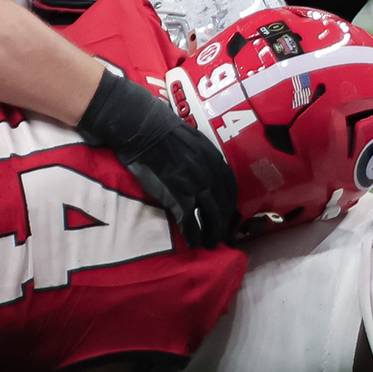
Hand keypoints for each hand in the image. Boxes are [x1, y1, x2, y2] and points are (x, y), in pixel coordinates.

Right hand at [76, 69, 237, 247]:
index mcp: (213, 156)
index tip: (227, 212)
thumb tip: (204, 168)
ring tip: (209, 243)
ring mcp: (195, 184)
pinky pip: (191, 221)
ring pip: (212, 215)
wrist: (142, 128)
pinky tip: (193, 242)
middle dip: (224, 222)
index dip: (229, 202)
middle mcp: (210, 171)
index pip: (229, 185)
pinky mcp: (178, 195)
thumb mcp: (192, 139)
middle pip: (224, 204)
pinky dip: (194, 234)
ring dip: (212, 232)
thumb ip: (201, 156)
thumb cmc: (161, 129)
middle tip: (220, 234)